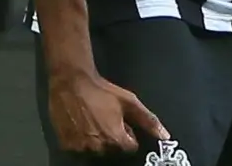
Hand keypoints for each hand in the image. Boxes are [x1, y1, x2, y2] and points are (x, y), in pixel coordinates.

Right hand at [47, 71, 167, 153]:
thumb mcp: (130, 102)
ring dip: (96, 139)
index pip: (130, 147)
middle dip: (112, 137)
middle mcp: (97, 147)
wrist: (72, 83)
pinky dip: (81, 139)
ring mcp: (79, 147)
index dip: (129, 135)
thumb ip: (149, 121)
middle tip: (107, 119)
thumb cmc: (102, 91)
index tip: (123, 124)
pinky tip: (81, 123)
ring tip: (93, 120)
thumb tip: (165, 136)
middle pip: (111, 149)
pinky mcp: (65, 144)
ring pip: (94, 149)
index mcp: (115, 138)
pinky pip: (78, 147)